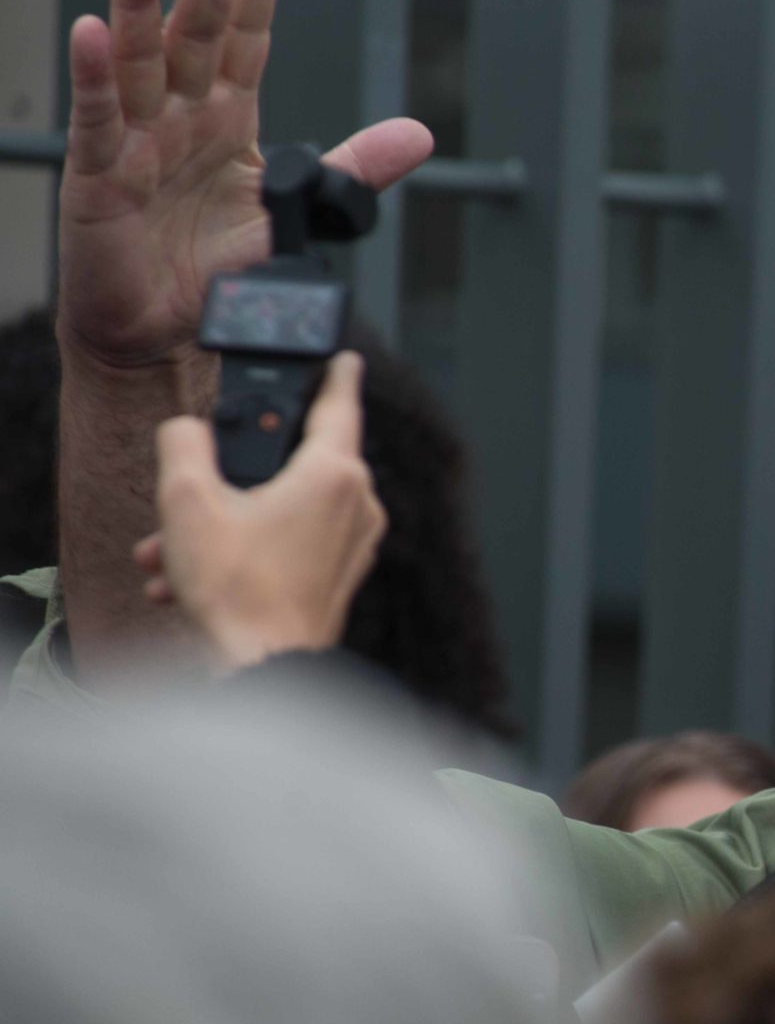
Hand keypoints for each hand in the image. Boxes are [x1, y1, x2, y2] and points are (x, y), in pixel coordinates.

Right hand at [58, 0, 432, 375]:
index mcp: (228, 119)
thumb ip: (354, 171)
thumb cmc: (218, 271)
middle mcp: (180, 117)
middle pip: (193, 35)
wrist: (167, 334)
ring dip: (136, 2)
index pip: (244, 39)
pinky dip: (96, 76)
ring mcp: (135, 140)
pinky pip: (98, 117)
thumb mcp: (293, 214)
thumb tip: (418, 135)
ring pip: (137, 59)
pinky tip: (94, 31)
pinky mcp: (98, 175)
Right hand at [138, 352, 384, 673]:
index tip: (345, 356)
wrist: (262, 668)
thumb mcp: (187, 501)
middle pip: (291, 461)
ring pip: (277, 509)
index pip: (339, 404)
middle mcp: (357, 503)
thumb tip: (188, 431)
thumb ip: (185, 445)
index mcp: (334, 474)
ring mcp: (354, 543)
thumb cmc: (236, 590)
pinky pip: (286, 544)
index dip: (336, 373)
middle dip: (227, 478)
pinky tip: (186, 580)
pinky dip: (239, 552)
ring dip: (219, 524)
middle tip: (186, 489)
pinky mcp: (340, 575)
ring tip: (168, 552)